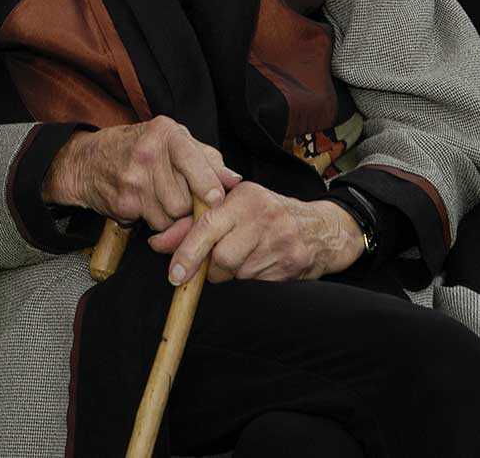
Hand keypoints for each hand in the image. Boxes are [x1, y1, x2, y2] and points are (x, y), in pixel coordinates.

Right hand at [41, 117, 240, 230]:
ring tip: (162, 199)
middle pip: (185, 197)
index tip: (216, 198)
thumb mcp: (172, 141)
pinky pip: (155, 225)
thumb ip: (206, 159)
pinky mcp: (124, 202)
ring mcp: (134, 179)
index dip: (207, 182)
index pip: (192, 159)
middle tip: (182, 197)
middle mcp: (149, 153)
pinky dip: (156, 222)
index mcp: (166, 133)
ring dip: (173, 216)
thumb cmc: (138, 148)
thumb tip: (234, 180)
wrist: (88, 161)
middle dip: (189, 205)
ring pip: (172, 215)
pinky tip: (147, 205)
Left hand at [147, 182, 364, 285]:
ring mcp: (280, 240)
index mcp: (244, 196)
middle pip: (221, 257)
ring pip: (237, 273)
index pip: (208, 224)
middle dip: (212, 267)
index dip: (187, 251)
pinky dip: (251, 279)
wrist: (320, 229)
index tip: (175, 274)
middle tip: (216, 263)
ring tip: (245, 257)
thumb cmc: (267, 215)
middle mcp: (263, 216)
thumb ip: (194, 224)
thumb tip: (158, 243)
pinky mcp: (291, 263)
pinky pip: (256, 283)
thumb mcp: (233, 207)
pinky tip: (261, 264)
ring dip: (232, 274)